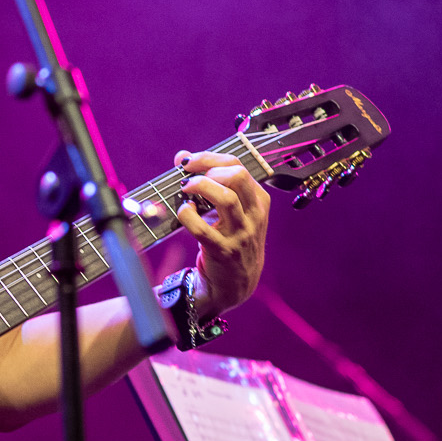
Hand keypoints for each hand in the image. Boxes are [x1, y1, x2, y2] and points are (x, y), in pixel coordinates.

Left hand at [173, 149, 269, 316]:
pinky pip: (203, 228)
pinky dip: (188, 215)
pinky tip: (185, 212)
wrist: (235, 285)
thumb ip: (210, 183)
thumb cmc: (230, 241)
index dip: (210, 158)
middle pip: (238, 176)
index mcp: (258, 201)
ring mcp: (241, 234)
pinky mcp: (223, 251)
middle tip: (189, 176)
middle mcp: (253, 215)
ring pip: (226, 198)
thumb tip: (183, 156)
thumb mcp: (230, 212)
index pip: (239, 166)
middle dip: (208, 168)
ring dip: (200, 187)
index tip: (189, 161)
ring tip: (185, 190)